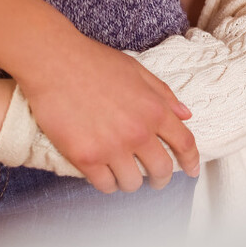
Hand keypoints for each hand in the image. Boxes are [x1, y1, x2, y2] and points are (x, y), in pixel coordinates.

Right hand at [17, 31, 198, 194]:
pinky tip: (104, 175)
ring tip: (123, 174)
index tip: (192, 171)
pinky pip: (104, 185)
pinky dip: (107, 183)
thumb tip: (185, 114)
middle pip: (161, 170)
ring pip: (132, 183)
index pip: (184, 143)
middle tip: (155, 181)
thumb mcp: (137, 70)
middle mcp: (137, 132)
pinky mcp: (85, 157)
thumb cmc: (94, 61)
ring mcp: (111, 147)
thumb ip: (163, 94)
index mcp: (154, 110)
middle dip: (161, 179)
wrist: (54, 61)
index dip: (191, 161)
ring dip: (130, 181)